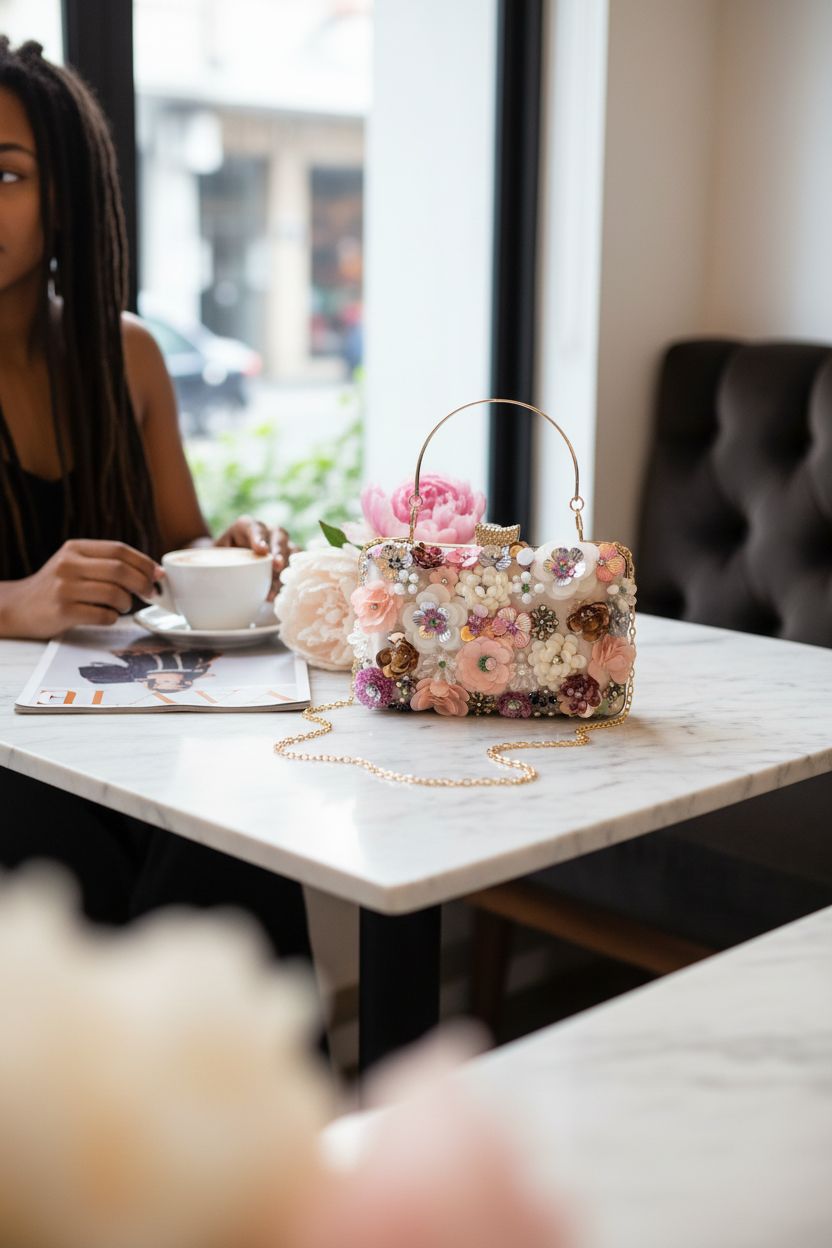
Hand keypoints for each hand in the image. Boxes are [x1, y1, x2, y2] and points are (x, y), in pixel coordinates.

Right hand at [0, 540, 160, 639]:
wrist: (19, 607)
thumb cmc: (56, 587)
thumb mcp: (75, 564)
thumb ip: (107, 564)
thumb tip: (154, 571)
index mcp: (75, 548)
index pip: (118, 549)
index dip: (144, 562)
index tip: (158, 574)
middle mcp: (68, 564)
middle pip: (120, 570)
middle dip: (143, 583)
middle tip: (150, 593)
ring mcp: (64, 588)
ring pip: (114, 593)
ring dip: (127, 603)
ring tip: (123, 606)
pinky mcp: (62, 611)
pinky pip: (102, 614)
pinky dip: (112, 618)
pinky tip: (107, 616)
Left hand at [214, 516, 292, 600]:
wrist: (228, 562)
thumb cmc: (220, 558)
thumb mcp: (212, 555)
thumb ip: (211, 559)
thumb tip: (204, 574)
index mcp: (246, 526)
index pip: (254, 527)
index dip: (259, 537)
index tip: (261, 550)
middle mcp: (267, 531)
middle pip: (278, 535)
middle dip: (278, 551)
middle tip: (276, 566)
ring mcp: (280, 543)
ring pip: (291, 549)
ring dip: (286, 567)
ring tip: (277, 585)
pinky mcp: (289, 557)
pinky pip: (297, 563)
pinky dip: (291, 576)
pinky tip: (282, 590)